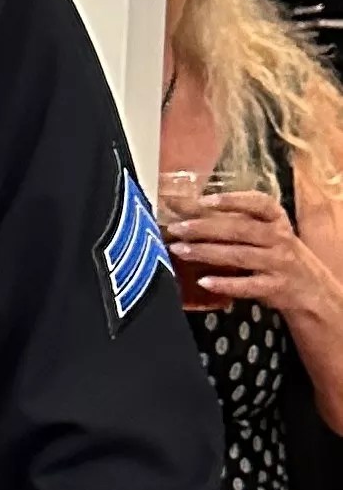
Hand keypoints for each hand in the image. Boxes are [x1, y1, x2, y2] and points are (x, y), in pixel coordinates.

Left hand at [168, 191, 342, 316]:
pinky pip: (248, 285)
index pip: (258, 203)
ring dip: (206, 252)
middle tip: (176, 228)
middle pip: (239, 229)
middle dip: (204, 227)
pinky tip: (203, 281)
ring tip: (179, 250)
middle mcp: (280, 238)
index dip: (231, 200)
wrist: (313, 289)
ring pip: (239, 255)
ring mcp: (279, 263)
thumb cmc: (277, 252)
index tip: (202, 200)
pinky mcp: (277, 288)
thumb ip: (235, 220)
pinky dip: (225, 284)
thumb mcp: (266, 231)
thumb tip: (186, 209)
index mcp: (276, 219)